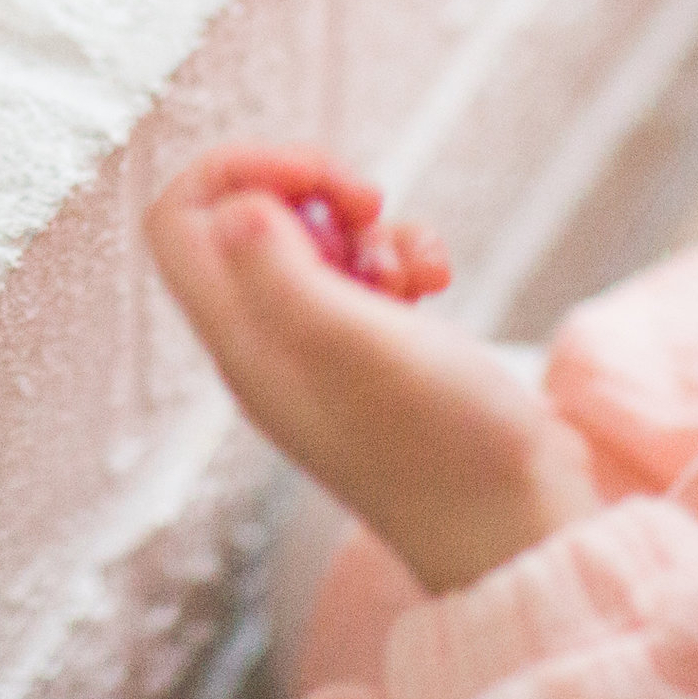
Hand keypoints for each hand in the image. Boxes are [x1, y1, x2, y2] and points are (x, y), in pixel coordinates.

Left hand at [148, 145, 596, 596]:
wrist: (518, 526)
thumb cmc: (443, 445)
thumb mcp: (359, 346)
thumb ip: (283, 274)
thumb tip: (232, 208)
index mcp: (242, 341)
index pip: (179, 220)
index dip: (236, 172)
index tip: (313, 178)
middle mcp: (267, 345)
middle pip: (246, 219)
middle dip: (312, 189)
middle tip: (368, 204)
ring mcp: (320, 351)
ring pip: (317, 244)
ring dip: (370, 230)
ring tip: (416, 269)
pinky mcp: (374, 355)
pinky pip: (367, 275)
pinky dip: (403, 257)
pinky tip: (439, 280)